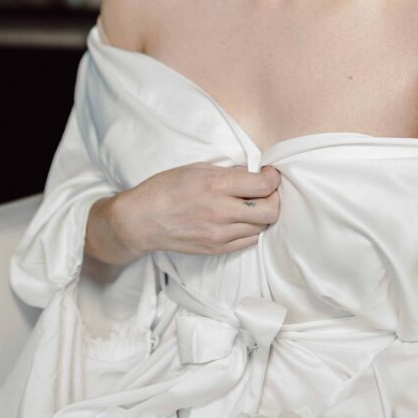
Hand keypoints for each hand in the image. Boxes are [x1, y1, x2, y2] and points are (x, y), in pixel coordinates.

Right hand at [109, 162, 280, 258]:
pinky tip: (242, 219)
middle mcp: (222, 212)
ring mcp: (220, 234)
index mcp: (217, 186)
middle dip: (274, 198)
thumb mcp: (196, 168)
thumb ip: (227, 172)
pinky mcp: (216, 249)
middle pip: (271, 210)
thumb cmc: (165, 188)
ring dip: (263, 214)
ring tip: (252, 204)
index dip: (273, 178)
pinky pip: (248, 241)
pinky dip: (252, 229)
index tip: (269, 173)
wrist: (142, 220)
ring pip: (262, 227)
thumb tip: (249, 173)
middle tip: (266, 191)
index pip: (263, 185)